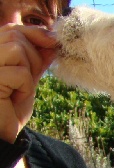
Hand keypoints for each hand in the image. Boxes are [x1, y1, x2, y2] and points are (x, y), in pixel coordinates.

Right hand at [0, 25, 57, 142]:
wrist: (2, 134)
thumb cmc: (11, 108)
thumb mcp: (27, 80)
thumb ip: (36, 60)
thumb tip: (51, 39)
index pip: (11, 30)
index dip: (33, 34)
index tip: (52, 43)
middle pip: (16, 37)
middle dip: (33, 58)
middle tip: (27, 81)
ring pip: (17, 50)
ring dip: (28, 72)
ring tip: (18, 90)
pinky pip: (19, 73)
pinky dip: (24, 87)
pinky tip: (13, 99)